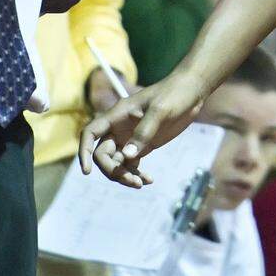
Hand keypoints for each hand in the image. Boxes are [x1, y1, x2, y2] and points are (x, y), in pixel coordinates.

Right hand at [79, 68, 208, 187]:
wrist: (191, 91)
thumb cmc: (173, 94)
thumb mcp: (160, 110)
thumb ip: (144, 132)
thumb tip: (128, 156)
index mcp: (117, 115)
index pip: (91, 133)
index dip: (84, 151)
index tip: (87, 172)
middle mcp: (119, 128)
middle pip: (103, 154)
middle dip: (113, 170)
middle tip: (133, 181)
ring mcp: (131, 137)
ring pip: (117, 162)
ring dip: (125, 175)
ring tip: (142, 183)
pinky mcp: (143, 144)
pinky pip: (132, 164)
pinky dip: (136, 173)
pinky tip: (149, 180)